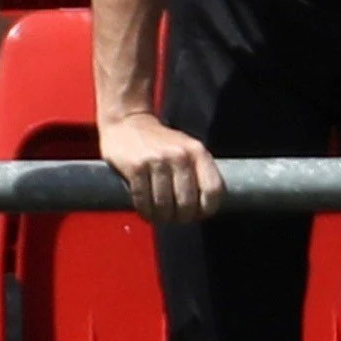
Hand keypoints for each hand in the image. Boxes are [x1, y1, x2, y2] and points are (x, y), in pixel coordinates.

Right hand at [97, 108, 221, 220]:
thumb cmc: (159, 141)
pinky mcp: (136, 167)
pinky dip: (145, 211)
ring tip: (159, 217)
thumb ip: (197, 172)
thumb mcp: (186, 149)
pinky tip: (145, 211)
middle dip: (181, 217)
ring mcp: (157, 160)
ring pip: (164, 205)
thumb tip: (203, 208)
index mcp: (197, 152)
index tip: (198, 215)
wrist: (127, 122)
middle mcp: (180, 155)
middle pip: (187, 202)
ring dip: (161, 217)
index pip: (212, 190)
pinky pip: (143, 200)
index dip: (207, 209)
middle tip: (174, 219)